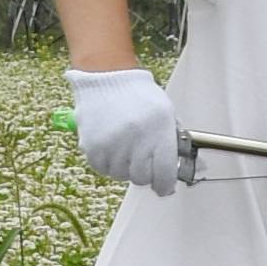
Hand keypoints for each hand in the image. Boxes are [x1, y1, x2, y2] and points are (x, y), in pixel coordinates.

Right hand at [64, 64, 192, 195]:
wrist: (108, 77)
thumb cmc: (139, 95)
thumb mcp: (165, 114)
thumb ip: (170, 143)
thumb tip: (173, 170)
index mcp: (159, 132)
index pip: (164, 175)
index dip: (165, 185)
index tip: (164, 187)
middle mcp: (136, 141)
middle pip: (142, 178)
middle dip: (145, 172)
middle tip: (142, 159)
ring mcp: (113, 146)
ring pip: (122, 175)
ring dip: (125, 166)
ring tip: (125, 145)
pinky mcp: (93, 147)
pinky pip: (104, 169)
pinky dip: (109, 162)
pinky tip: (112, 145)